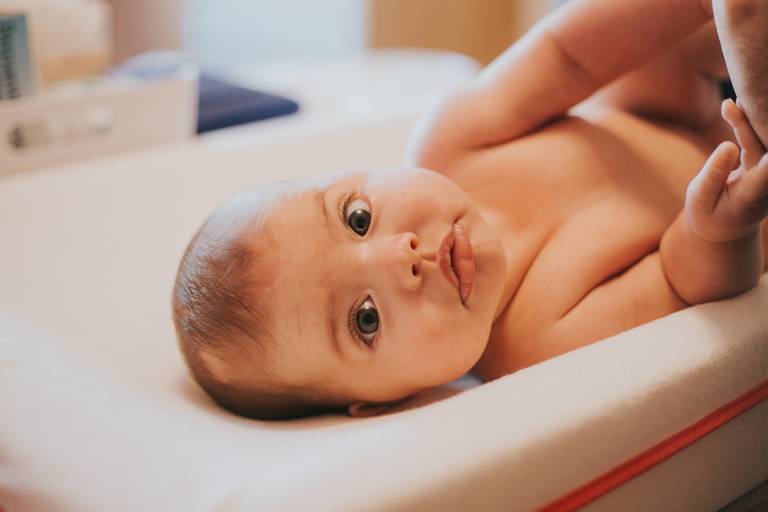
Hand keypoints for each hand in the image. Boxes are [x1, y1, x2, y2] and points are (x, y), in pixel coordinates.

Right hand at [685, 98, 767, 241]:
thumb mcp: (700, 198)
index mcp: (750, 196)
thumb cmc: (707, 214)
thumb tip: (728, 144)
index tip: (765, 134)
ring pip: (763, 142)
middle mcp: (767, 184)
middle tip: (732, 103)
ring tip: (730, 102)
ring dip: (749, 120)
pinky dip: (747, 125)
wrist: (722, 230)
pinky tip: (735, 107)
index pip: (766, 172)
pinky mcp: (764, 166)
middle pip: (764, 149)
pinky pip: (758, 141)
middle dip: (751, 125)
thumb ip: (713, 174)